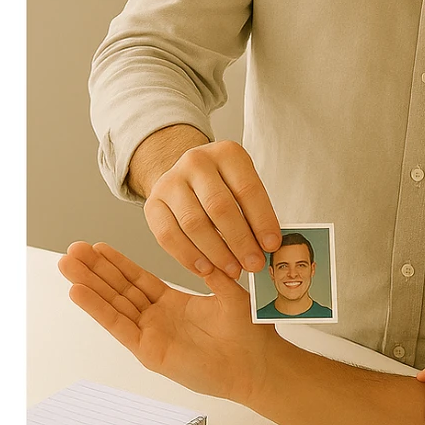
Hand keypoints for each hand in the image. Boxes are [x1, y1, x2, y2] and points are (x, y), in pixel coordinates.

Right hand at [58, 240, 272, 405]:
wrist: (257, 365)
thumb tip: (203, 242)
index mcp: (173, 304)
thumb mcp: (230, 291)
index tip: (97, 246)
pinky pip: (119, 327)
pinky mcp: (149, 352)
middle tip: (72, 249)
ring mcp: (151, 336)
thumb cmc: (250, 334)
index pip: (137, 280)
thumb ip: (211, 268)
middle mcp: (158, 319)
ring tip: (67, 265)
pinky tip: (78, 292)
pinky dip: (97, 309)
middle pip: (118, 290)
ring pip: (113, 306)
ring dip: (89, 285)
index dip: (117, 263)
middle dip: (95, 270)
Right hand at [141, 138, 282, 279]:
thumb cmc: (223, 186)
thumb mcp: (243, 187)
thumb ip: (255, 213)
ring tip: (233, 271)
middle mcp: (196, 162)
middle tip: (253, 264)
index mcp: (227, 154)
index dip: (262, 220)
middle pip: (220, 207)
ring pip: (194, 224)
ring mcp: (171, 181)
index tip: (271, 245)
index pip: (247, 189)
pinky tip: (206, 269)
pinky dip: (189, 257)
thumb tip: (267, 249)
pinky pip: (169, 235)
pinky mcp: (152, 203)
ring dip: (217, 253)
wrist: (186, 177)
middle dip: (240, 241)